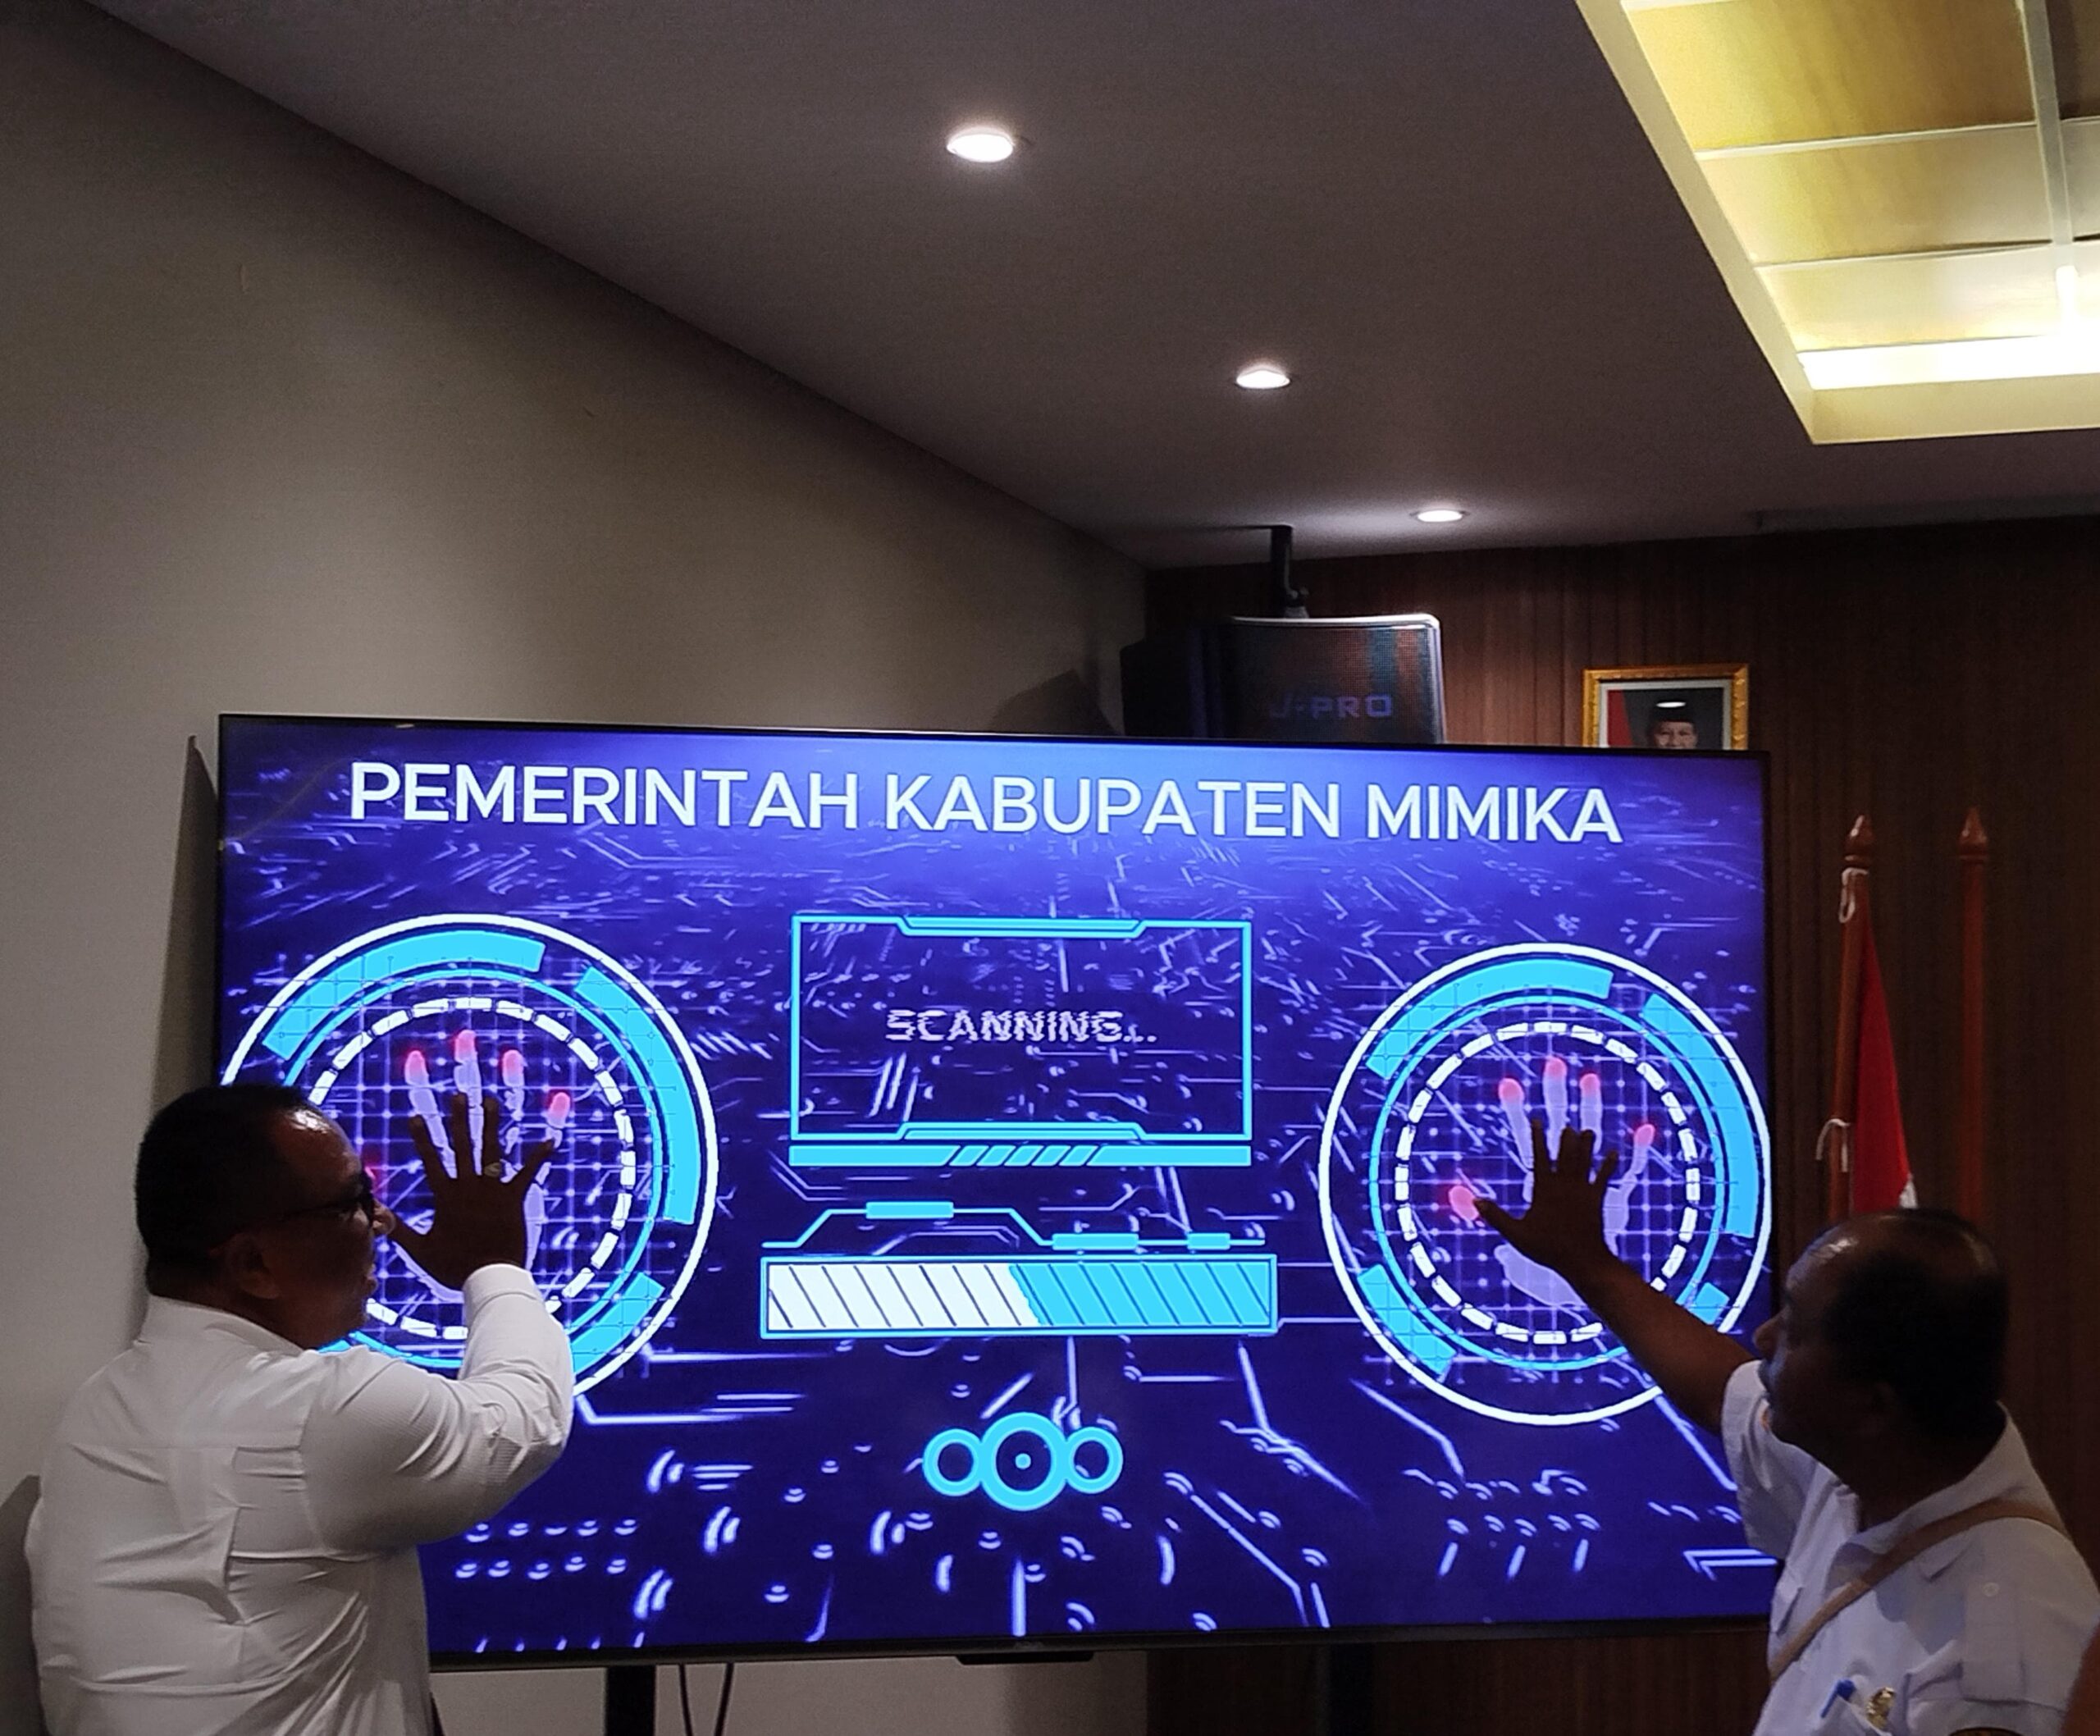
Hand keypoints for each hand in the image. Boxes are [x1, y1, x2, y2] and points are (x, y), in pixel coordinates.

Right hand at [376, 1089, 553, 1290]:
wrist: (489, 1277)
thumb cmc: (454, 1267)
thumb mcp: (420, 1250)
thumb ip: (399, 1231)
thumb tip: (376, 1216)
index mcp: (446, 1196)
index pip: (431, 1160)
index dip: (423, 1138)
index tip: (417, 1116)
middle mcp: (469, 1187)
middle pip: (462, 1146)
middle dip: (459, 1119)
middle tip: (458, 1095)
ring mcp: (493, 1190)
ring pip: (492, 1150)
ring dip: (491, 1124)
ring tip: (490, 1101)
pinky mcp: (514, 1199)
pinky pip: (529, 1174)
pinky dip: (539, 1157)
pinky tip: (550, 1140)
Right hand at [1476, 1118, 1621, 1289]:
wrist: (1583, 1261)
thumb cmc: (1548, 1249)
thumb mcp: (1516, 1234)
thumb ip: (1495, 1216)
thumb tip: (1475, 1201)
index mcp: (1544, 1188)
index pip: (1539, 1156)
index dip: (1537, 1137)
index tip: (1536, 1120)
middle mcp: (1565, 1184)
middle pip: (1566, 1154)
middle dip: (1566, 1138)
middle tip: (1567, 1126)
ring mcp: (1583, 1191)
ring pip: (1585, 1162)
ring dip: (1587, 1146)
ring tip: (1589, 1131)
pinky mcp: (1597, 1200)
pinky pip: (1604, 1178)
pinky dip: (1608, 1165)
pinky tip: (1614, 1154)